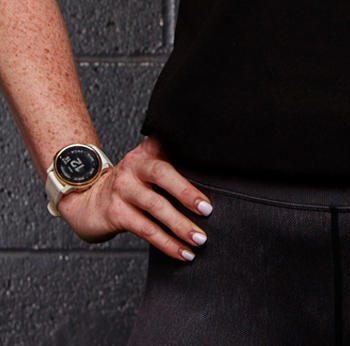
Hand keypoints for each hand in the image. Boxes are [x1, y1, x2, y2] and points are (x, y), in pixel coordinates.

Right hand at [57, 136, 212, 261]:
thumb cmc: (132, 184)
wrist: (88, 199)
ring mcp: (123, 189)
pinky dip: (167, 243)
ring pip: (156, 207)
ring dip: (181, 225)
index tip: (212, 163)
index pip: (172, 146)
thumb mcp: (148, 167)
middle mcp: (134, 165)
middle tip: (208, 210)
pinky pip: (146, 229)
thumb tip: (212, 179)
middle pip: (164, 174)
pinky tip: (182, 252)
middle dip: (188, 193)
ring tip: (199, 238)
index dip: (190, 152)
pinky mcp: (116, 213)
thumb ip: (173, 165)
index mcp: (148, 151)